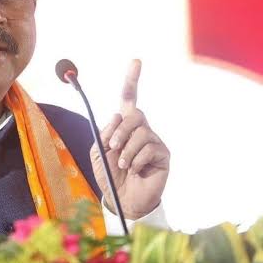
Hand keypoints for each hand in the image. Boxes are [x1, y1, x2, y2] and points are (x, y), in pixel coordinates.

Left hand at [90, 60, 169, 218]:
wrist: (122, 199)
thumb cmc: (110, 176)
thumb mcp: (98, 153)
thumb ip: (104, 133)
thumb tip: (118, 116)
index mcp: (123, 125)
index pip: (129, 98)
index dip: (132, 79)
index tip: (136, 62)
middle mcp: (141, 129)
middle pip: (134, 113)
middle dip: (119, 130)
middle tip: (112, 147)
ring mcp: (154, 140)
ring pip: (141, 131)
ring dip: (126, 149)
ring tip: (123, 164)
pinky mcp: (163, 154)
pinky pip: (149, 147)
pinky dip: (136, 160)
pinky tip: (135, 170)